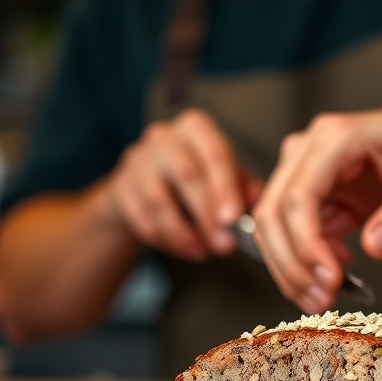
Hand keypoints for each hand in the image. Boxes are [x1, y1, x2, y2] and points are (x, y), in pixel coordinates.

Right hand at [106, 108, 261, 259]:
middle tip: (225, 246)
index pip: (214, 152)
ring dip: (183, 233)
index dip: (225, 187)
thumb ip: (245, 187)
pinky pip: (140, 217)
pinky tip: (185, 250)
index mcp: (197, 128)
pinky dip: (165, 239)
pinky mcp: (120, 188)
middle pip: (186, 175)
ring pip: (158, 200)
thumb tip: (261, 202)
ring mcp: (138, 161)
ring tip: (204, 252)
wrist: (148, 185)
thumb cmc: (199, 179)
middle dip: (207, 216)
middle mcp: (164, 137)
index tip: (234, 218)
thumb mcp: (226, 176)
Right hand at [252, 90, 381, 314]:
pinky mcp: (317, 189)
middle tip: (322, 301)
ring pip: (275, 225)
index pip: (298, 196)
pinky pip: (295, 230)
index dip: (306, 245)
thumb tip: (375, 248)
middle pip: (273, 212)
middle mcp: (311, 148)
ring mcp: (308, 168)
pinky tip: (335, 274)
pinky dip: (306, 260)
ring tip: (323, 299)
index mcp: (337, 137)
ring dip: (292, 267)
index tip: (330, 280)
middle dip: (292, 263)